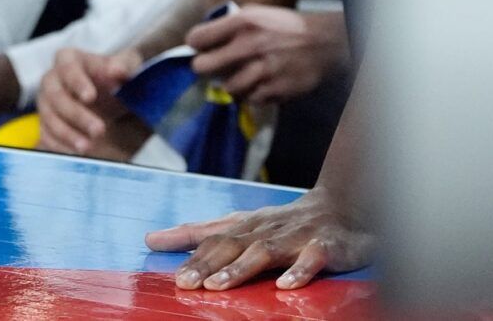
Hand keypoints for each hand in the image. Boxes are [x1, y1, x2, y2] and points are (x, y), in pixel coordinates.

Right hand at [34, 46, 139, 154]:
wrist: (109, 95)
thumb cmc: (114, 76)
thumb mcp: (125, 65)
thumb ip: (123, 65)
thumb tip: (117, 70)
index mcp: (68, 59)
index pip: (68, 68)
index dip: (77, 82)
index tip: (91, 97)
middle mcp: (51, 79)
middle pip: (56, 96)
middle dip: (77, 115)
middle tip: (99, 130)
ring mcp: (45, 102)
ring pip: (49, 118)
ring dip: (68, 134)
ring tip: (88, 147)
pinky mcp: (44, 123)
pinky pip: (45, 135)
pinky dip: (59, 146)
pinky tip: (76, 153)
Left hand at [145, 185, 375, 290]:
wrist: (342, 205)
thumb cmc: (283, 222)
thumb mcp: (239, 224)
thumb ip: (198, 232)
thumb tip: (151, 239)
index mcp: (246, 225)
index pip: (213, 238)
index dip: (190, 254)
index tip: (168, 273)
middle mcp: (266, 229)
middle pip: (232, 245)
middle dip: (207, 264)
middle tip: (185, 283)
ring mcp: (295, 237)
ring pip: (265, 251)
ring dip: (241, 268)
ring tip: (219, 285)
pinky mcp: (325, 246)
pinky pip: (312, 259)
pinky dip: (299, 271)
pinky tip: (286, 286)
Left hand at [187, 5, 348, 105]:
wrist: (323, 43)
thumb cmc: (286, 26)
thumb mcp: (257, 12)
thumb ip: (230, 23)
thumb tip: (203, 37)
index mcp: (243, 22)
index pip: (198, 38)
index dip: (196, 44)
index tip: (200, 47)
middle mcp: (250, 46)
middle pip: (202, 67)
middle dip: (204, 67)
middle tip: (210, 66)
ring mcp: (262, 71)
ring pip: (226, 88)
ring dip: (230, 83)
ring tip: (240, 76)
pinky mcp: (275, 90)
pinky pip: (249, 99)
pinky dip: (251, 94)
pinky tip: (259, 83)